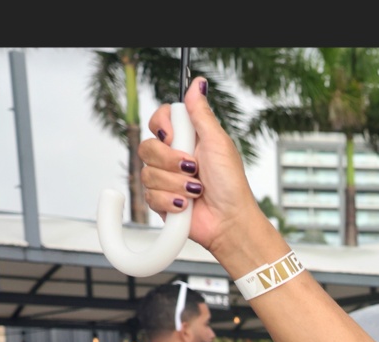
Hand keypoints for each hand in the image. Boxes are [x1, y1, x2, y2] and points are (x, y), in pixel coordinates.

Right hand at [138, 78, 270, 262]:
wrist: (230, 221)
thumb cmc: (231, 184)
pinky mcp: (161, 200)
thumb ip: (201, 113)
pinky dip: (172, 201)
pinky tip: (187, 205)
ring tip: (196, 190)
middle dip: (172, 161)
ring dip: (176, 184)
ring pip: (148, 173)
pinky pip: (150, 195)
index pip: (158, 121)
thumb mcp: (218, 142)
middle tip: (194, 169)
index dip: (163, 128)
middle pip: (147, 146)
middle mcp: (173, 157)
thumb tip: (198, 83)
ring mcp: (166, 179)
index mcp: (187, 139)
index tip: (177, 137)